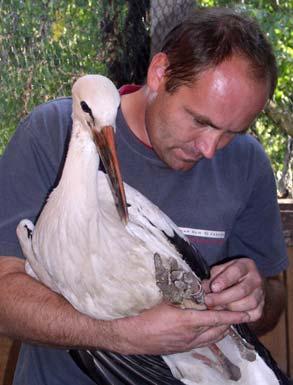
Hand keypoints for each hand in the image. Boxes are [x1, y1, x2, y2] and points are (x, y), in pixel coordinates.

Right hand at [112, 301, 249, 354]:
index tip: (246, 313)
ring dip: (221, 328)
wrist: (132, 336)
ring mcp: (188, 344)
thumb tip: (202, 286)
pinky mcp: (183, 349)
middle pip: (219, 330)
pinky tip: (209, 328)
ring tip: (225, 318)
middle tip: (234, 309)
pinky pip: (204, 342)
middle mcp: (191, 335)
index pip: (217, 318)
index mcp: (188, 321)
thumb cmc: (146, 314)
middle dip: (230, 321)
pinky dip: (211, 334)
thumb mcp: (166, 299)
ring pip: (213, 338)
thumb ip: (186, 293)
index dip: (233, 316)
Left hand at [202, 258, 263, 322]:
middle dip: (223, 297)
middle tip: (208, 301)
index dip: (224, 280)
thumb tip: (204, 287)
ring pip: (248, 304)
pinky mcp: (260, 309)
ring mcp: (260, 294)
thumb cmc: (229, 276)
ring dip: (229, 308)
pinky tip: (226, 315)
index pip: (236, 271)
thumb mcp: (221, 270)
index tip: (213, 288)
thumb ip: (213, 276)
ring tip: (215, 308)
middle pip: (242, 290)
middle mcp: (256, 279)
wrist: (246, 284)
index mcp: (246, 265)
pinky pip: (251, 315)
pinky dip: (238, 317)